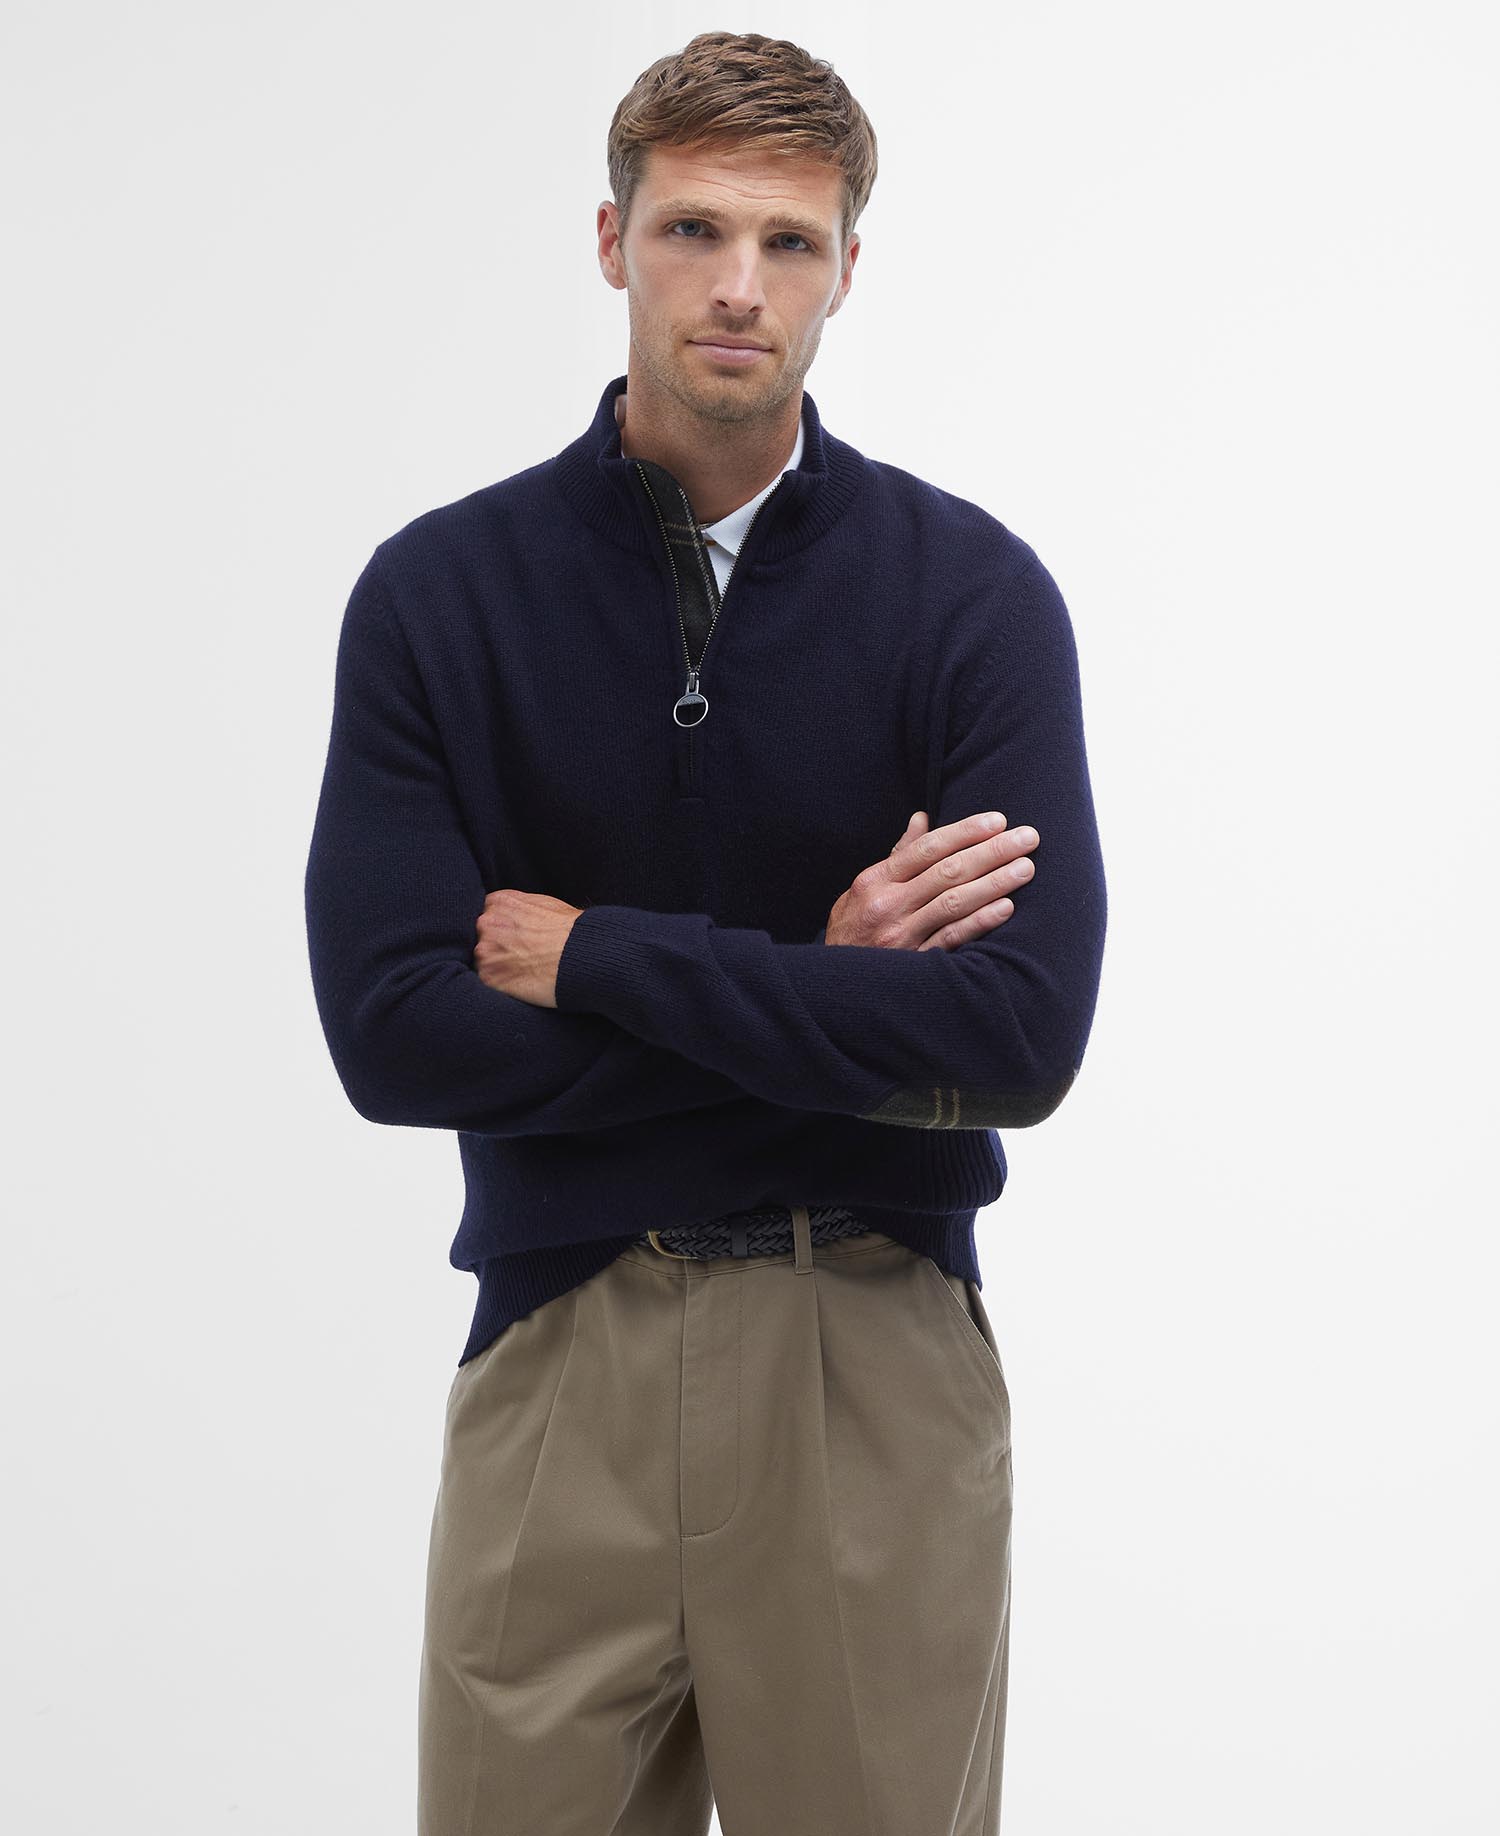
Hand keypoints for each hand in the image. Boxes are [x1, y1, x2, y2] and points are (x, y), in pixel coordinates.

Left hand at [473, 889, 584, 1005]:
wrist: (580, 954)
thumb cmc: (570, 930)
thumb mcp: (544, 903)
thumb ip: (520, 908)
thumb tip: (516, 917)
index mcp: (498, 902)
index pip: (489, 916)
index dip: (503, 930)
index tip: (515, 940)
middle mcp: (486, 923)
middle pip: (482, 937)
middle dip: (497, 947)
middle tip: (520, 957)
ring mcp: (484, 951)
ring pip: (483, 960)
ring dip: (498, 966)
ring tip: (523, 971)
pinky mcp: (489, 977)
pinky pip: (488, 982)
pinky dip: (502, 984)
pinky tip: (520, 982)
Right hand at [822, 809, 1038, 950]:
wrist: (834, 984)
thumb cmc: (854, 928)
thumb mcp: (864, 889)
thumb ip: (897, 856)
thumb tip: (922, 819)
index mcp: (875, 880)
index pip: (927, 848)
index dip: (965, 832)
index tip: (998, 820)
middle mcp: (888, 905)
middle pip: (947, 871)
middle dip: (991, 851)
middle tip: (1027, 838)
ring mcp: (901, 936)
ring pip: (954, 902)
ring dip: (994, 883)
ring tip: (1025, 868)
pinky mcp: (914, 963)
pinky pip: (952, 938)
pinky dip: (980, 921)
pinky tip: (1006, 908)